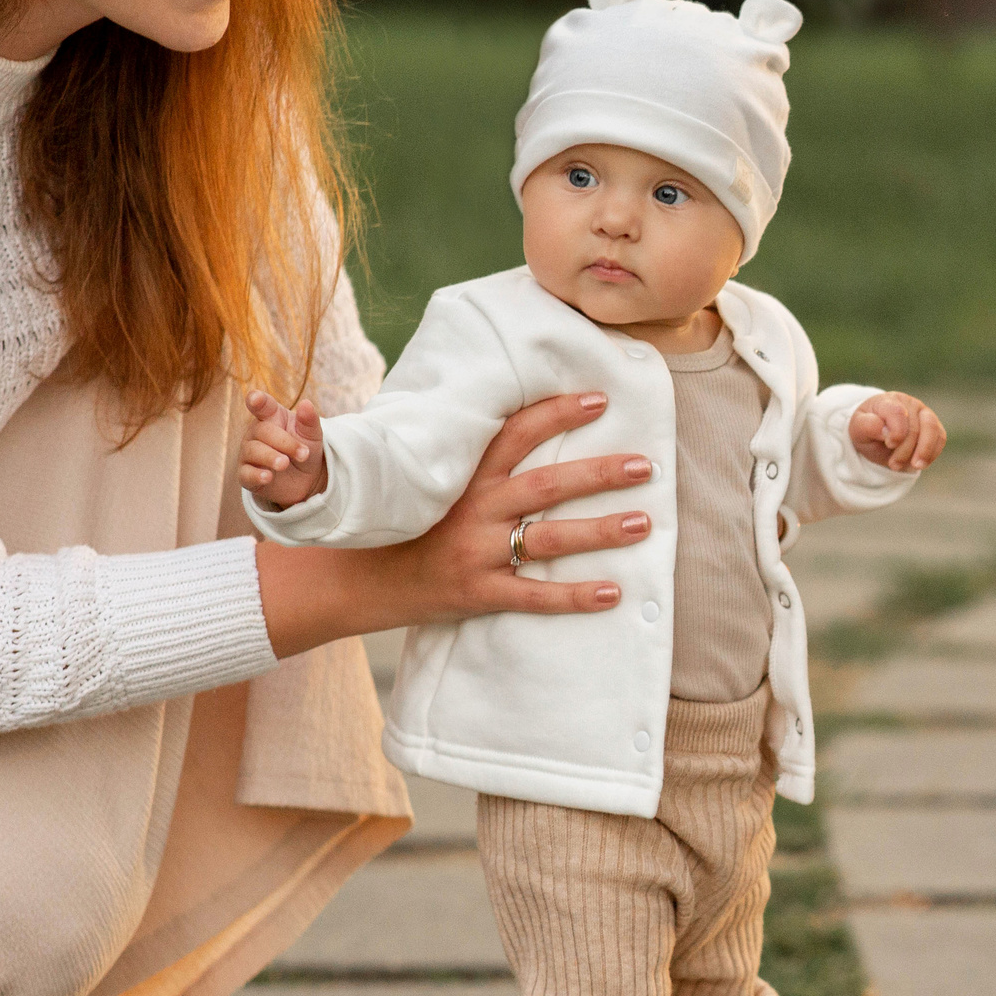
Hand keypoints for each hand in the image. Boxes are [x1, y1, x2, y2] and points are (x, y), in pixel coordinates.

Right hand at [240, 390, 326, 507]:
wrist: (306, 480)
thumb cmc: (305, 450)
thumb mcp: (312, 435)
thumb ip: (309, 420)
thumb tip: (306, 403)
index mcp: (271, 417)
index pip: (262, 405)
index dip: (257, 400)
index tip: (256, 398)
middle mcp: (255, 433)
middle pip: (263, 431)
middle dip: (285, 442)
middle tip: (304, 454)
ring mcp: (249, 454)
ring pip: (253, 451)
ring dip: (271, 457)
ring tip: (285, 464)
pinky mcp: (247, 475)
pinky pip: (246, 474)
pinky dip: (256, 475)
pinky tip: (267, 476)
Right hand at [256, 392, 656, 657]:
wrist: (350, 580)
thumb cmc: (397, 525)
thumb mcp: (423, 481)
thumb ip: (465, 458)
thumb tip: (512, 422)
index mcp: (462, 477)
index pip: (515, 434)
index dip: (556, 414)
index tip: (600, 399)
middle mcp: (472, 510)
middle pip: (546, 485)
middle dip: (599, 473)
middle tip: (645, 464)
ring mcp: (475, 553)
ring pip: (548, 539)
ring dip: (600, 531)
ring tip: (644, 523)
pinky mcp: (477, 594)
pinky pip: (533, 596)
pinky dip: (574, 596)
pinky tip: (613, 592)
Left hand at [850, 392, 946, 471]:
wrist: (878, 436)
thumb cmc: (868, 430)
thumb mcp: (858, 429)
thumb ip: (868, 426)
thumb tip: (885, 430)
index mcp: (889, 401)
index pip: (898, 412)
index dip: (896, 432)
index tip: (889, 444)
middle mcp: (909, 403)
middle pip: (914, 427)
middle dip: (905, 450)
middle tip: (893, 465)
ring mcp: (924, 413)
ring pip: (932, 429)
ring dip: (924, 451)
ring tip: (915, 466)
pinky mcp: (934, 426)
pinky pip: (940, 438)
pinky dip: (932, 453)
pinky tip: (921, 463)